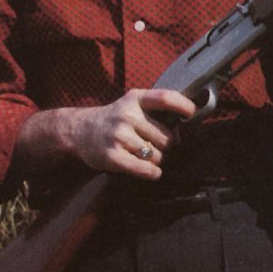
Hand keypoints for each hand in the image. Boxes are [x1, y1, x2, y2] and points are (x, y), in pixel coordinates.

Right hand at [67, 88, 196, 179]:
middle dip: (167, 145)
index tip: (192, 113)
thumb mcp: (133, 103)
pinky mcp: (112, 156)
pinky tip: (152, 172)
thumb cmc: (116, 119)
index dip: (183, 105)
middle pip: (166, 137)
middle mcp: (128, 115)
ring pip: (157, 155)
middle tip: (156, 144)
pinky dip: (152, 173)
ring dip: (156, 160)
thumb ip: (156, 110)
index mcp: (136, 98)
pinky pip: (144, 168)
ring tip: (144, 154)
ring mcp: (119, 135)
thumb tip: (184, 126)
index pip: (165, 98)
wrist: (80, 131)